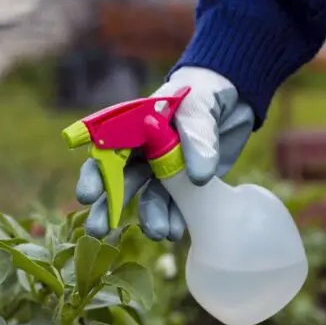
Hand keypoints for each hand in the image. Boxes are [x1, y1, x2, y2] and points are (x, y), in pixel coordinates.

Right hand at [76, 66, 254, 240]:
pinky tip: (177, 231)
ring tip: (158, 233)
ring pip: (149, 198)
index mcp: (134, 127)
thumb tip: (197, 177)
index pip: (106, 151)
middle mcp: (143, 152)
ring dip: (150, 217)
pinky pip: (177, 206)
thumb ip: (196, 135)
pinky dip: (176, 219)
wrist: (237, 97)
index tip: (88, 196)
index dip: (95, 174)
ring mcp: (164, 170)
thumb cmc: (207, 91)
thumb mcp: (200, 104)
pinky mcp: (186, 185)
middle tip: (98, 230)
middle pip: (120, 181)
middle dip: (109, 207)